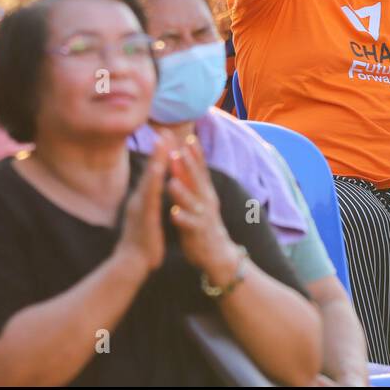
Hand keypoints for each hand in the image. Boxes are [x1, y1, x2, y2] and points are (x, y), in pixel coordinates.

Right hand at [115, 136, 167, 275]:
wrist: (129, 264)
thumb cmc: (139, 243)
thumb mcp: (144, 218)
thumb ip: (146, 204)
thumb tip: (148, 193)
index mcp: (142, 200)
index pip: (152, 173)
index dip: (159, 156)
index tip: (166, 137)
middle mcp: (139, 199)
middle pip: (149, 171)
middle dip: (158, 151)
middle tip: (164, 130)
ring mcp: (139, 207)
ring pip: (149, 180)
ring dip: (156, 161)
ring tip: (163, 144)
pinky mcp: (143, 217)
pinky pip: (150, 197)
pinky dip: (154, 183)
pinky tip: (158, 172)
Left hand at [165, 134, 236, 278]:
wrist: (218, 253)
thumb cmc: (204, 221)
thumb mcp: (201, 196)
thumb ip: (192, 178)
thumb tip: (182, 155)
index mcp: (205, 190)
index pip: (200, 168)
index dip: (195, 153)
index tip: (188, 136)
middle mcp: (206, 200)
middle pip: (197, 180)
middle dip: (188, 165)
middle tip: (177, 150)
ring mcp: (203, 216)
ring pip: (192, 201)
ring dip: (182, 191)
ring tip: (171, 181)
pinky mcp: (197, 233)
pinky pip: (189, 225)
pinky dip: (182, 218)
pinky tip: (173, 213)